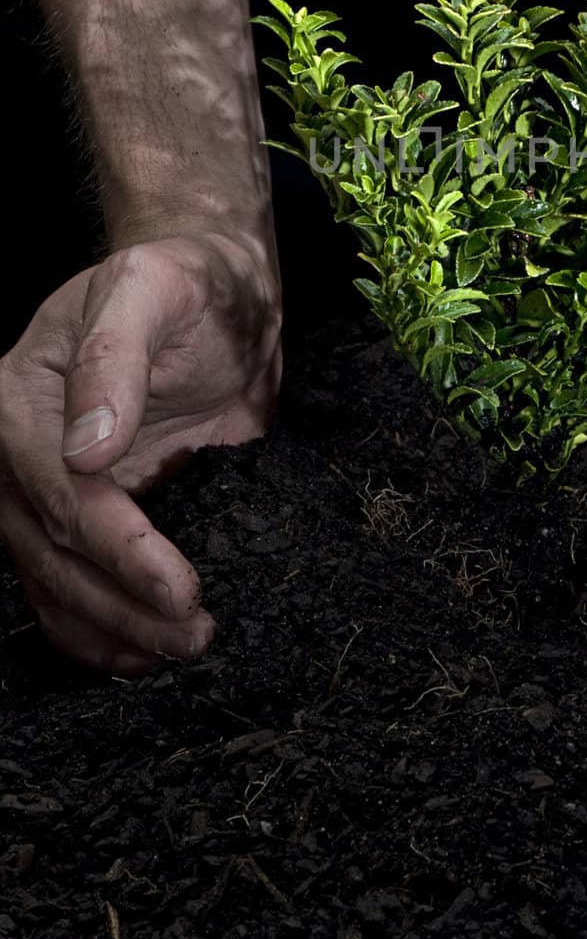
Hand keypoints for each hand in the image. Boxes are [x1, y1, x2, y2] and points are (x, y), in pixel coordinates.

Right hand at [0, 231, 281, 673]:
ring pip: (55, 584)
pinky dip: (97, 629)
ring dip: (113, 630)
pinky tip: (136, 657)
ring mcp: (41, 489)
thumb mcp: (157, 287)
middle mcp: (14, 452)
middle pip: (56, 552)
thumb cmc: (187, 281)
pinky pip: (66, 586)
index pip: (64, 495)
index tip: (178, 587)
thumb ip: (115, 354)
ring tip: (180, 650)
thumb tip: (87, 447)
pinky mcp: (79, 512)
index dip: (120, 550)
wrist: (216, 295)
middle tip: (193, 635)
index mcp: (17, 398)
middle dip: (124, 605)